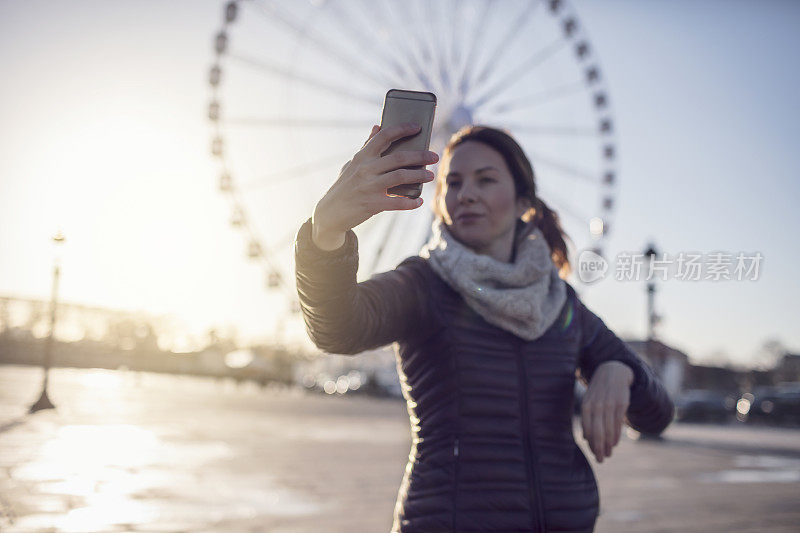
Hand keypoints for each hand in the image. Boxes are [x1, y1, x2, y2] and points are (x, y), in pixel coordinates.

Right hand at [311, 123, 438, 246]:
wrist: (329, 213)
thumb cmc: (344, 186)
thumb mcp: (352, 164)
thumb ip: (366, 147)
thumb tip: (378, 126)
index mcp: (362, 157)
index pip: (384, 136)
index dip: (402, 129)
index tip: (417, 128)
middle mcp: (365, 169)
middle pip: (398, 157)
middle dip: (420, 156)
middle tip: (434, 156)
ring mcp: (369, 187)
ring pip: (400, 177)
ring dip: (419, 176)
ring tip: (429, 176)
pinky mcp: (372, 204)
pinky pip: (397, 202)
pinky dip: (410, 202)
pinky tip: (419, 202)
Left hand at [580, 361, 633, 462]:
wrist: (612, 372)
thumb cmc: (598, 391)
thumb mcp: (589, 401)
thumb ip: (587, 419)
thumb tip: (585, 439)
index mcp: (586, 405)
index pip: (588, 429)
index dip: (591, 444)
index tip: (594, 455)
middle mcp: (597, 405)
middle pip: (598, 432)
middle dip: (599, 448)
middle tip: (600, 460)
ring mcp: (610, 404)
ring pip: (609, 429)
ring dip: (608, 444)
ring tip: (608, 454)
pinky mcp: (621, 403)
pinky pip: (618, 423)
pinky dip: (616, 435)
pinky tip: (614, 443)